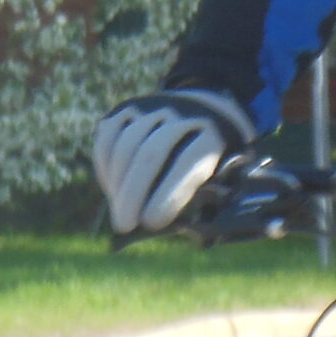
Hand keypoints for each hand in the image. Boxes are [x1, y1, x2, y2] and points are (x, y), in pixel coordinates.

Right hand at [92, 87, 256, 234]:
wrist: (209, 108)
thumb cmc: (218, 156)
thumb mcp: (229, 173)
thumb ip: (210, 198)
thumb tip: (178, 231)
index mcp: (215, 133)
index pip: (190, 162)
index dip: (169, 194)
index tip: (152, 223)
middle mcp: (184, 112)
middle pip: (151, 153)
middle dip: (133, 193)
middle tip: (124, 226)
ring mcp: (154, 105)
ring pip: (126, 144)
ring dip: (118, 184)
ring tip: (120, 213)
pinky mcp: (130, 107)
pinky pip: (108, 136)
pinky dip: (106, 166)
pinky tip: (113, 188)